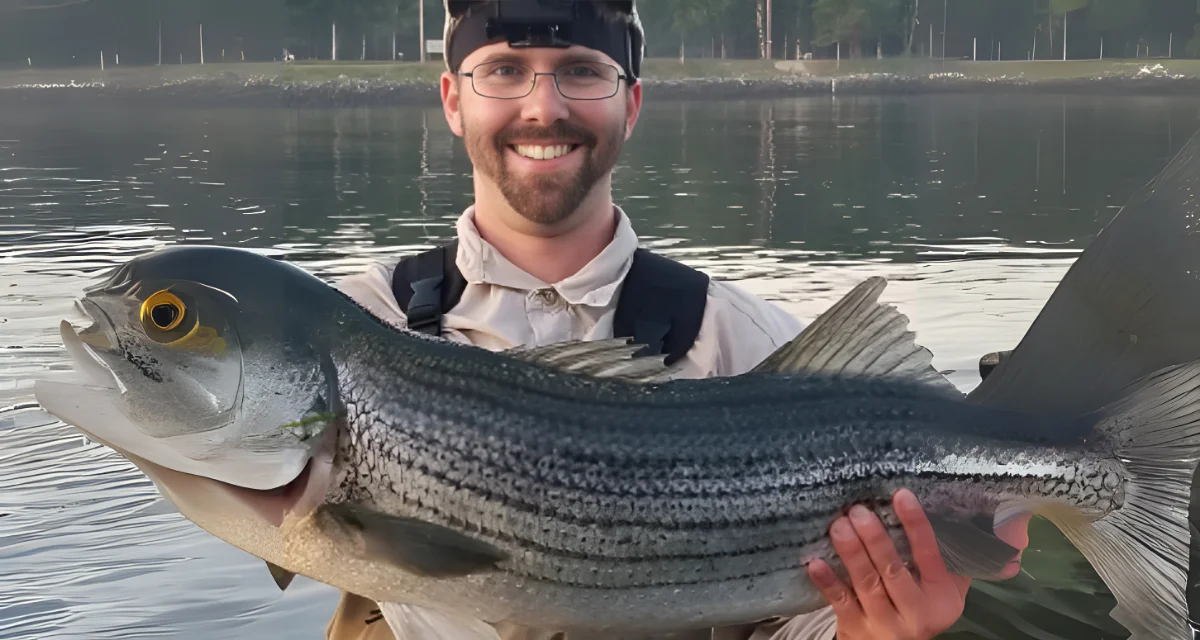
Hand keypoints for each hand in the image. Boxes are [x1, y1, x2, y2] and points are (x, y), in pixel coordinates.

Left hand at [805, 489, 973, 639]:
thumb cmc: (918, 607)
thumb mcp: (943, 591)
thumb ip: (951, 558)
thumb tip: (965, 513)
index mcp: (941, 597)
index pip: (930, 556)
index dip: (916, 525)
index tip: (901, 495)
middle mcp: (916, 614)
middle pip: (893, 571)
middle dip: (875, 538)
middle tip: (858, 510)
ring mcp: (885, 625)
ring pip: (867, 584)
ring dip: (852, 552)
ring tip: (838, 526)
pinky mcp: (857, 630)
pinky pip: (841, 604)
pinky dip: (828, 582)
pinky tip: (815, 563)